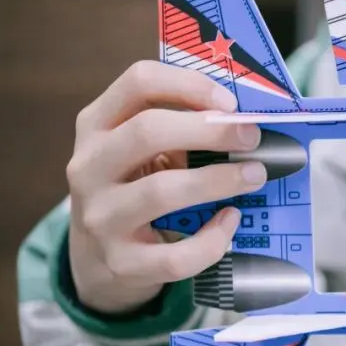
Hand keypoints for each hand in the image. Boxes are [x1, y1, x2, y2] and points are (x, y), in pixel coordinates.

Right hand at [67, 61, 266, 314]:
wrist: (97, 259)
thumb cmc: (133, 190)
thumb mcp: (139, 153)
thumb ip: (178, 133)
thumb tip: (245, 125)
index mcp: (96, 126)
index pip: (138, 82)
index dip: (189, 85)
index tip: (230, 102)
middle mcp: (90, 167)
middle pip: (147, 131)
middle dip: (210, 130)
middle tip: (252, 137)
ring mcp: (101, 217)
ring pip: (161, 191)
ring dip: (218, 180)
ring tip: (255, 175)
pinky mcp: (121, 262)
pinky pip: (176, 255)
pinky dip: (212, 240)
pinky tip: (230, 222)